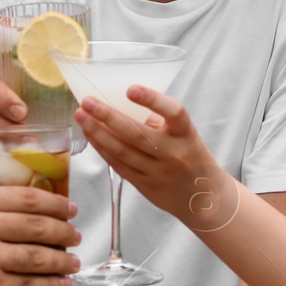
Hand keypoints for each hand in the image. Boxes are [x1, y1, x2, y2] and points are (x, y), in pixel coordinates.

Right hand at [0, 185, 80, 285]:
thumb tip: (30, 206)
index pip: (27, 197)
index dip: (56, 203)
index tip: (70, 208)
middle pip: (38, 224)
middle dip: (64, 231)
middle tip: (75, 235)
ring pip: (39, 256)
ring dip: (63, 260)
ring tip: (73, 261)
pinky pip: (30, 284)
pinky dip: (51, 284)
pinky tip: (62, 283)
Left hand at [74, 88, 229, 218]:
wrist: (203, 196)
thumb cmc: (189, 155)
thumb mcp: (183, 134)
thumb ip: (158, 120)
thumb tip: (120, 103)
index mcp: (186, 134)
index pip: (173, 112)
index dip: (152, 100)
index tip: (131, 89)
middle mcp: (173, 153)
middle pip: (136, 134)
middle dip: (107, 116)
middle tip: (87, 102)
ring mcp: (158, 172)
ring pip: (122, 151)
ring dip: (98, 133)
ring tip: (82, 116)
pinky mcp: (146, 186)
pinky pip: (118, 165)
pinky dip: (102, 149)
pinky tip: (91, 136)